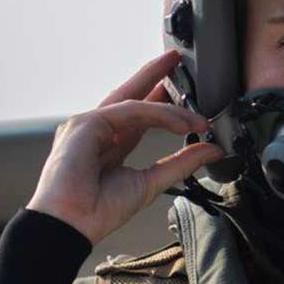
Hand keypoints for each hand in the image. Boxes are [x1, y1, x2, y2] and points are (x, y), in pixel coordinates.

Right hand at [28, 50, 225, 244]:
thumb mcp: (151, 183)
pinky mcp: (85, 123)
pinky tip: (180, 123)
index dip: (161, 102)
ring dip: (170, 107)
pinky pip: (130, 111)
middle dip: (154, 75)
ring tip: (198, 118)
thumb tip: (212, 150)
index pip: (139, 116)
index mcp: (109, 144)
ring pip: (136, 103)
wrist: (71, 225)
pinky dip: (158, 114)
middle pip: (130, 95)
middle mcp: (96, 130)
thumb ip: (181, 164)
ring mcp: (88, 124)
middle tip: (176, 59)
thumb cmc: (98, 210)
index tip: (184, 94)